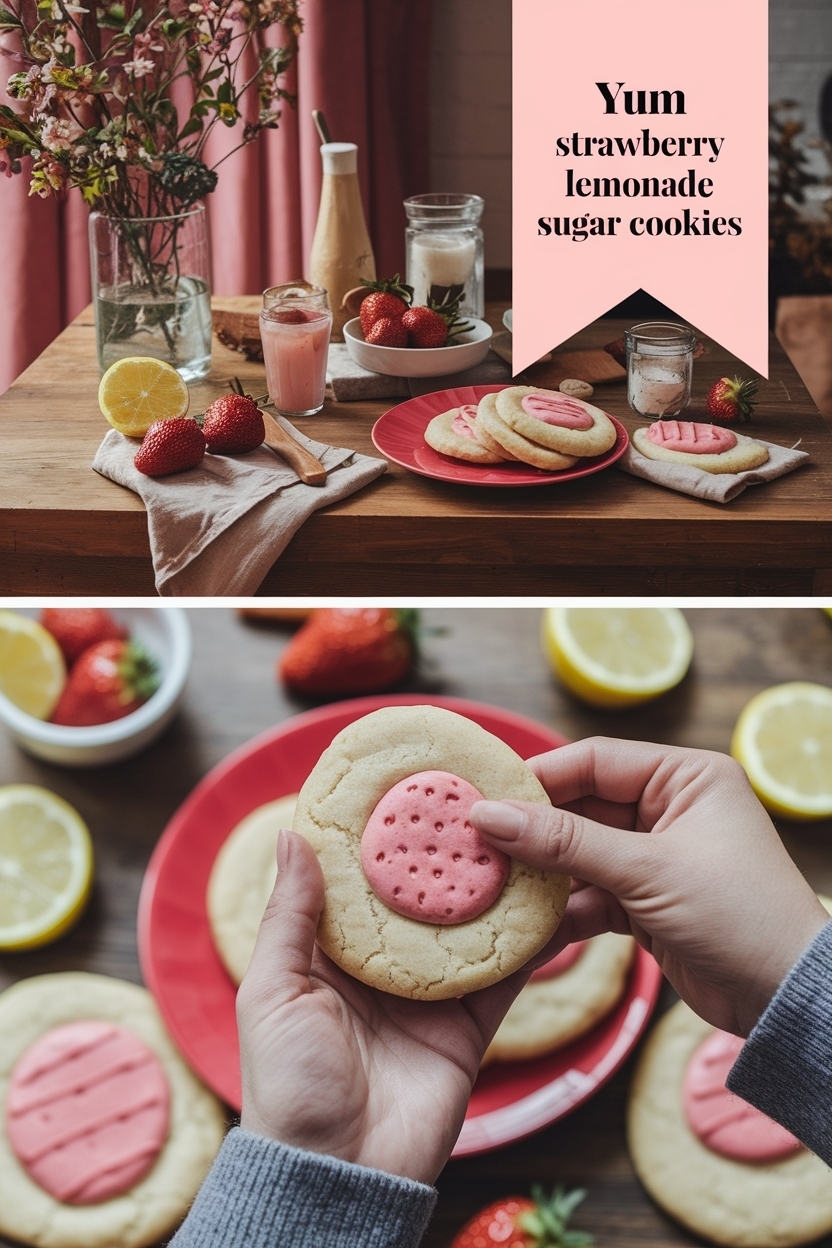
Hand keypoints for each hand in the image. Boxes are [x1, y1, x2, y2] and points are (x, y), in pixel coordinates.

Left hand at [236, 829, 524, 1184]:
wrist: (339, 1176)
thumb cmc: (288, 1086)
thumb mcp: (273, 991)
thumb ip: (290, 915)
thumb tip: (291, 833)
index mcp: (328, 952)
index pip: (355, 878)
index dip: (375, 834)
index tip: (396, 780)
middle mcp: (381, 964)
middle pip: (418, 895)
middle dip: (441, 851)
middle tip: (470, 794)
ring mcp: (428, 993)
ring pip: (466, 925)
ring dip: (489, 885)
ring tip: (515, 831)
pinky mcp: (469, 1024)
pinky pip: (502, 975)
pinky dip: (525, 941)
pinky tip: (546, 898)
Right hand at [470, 738, 827, 1036]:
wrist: (786, 1002)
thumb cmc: (737, 915)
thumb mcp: (647, 870)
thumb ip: (564, 842)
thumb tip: (489, 815)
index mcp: (685, 777)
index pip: (595, 760)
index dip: (539, 778)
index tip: (485, 798)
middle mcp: (671, 809)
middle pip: (581, 808)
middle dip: (534, 831)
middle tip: (476, 844)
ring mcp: (657, 858)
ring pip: (580, 855)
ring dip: (543, 875)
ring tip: (493, 885)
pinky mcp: (647, 904)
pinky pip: (591, 896)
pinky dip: (563, 912)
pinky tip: (527, 927)